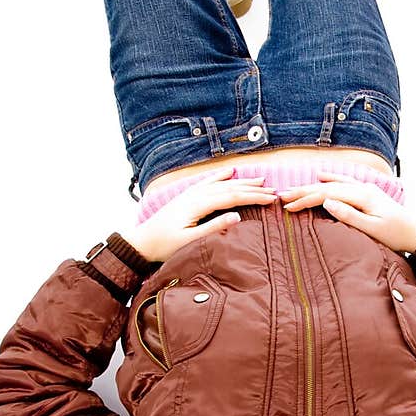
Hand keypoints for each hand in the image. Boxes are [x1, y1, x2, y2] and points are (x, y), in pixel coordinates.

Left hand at [116, 166, 277, 262]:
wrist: (142, 241)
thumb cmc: (165, 244)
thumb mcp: (190, 240)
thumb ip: (214, 228)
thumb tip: (237, 216)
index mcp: (198, 205)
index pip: (232, 198)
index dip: (253, 197)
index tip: (270, 199)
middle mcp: (196, 195)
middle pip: (230, 188)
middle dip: (252, 189)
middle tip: (273, 190)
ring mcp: (192, 194)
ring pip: (222, 184)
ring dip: (242, 181)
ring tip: (260, 179)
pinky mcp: (188, 196)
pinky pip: (208, 182)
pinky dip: (221, 176)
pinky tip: (230, 171)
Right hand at [277, 172, 415, 253]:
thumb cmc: (397, 235)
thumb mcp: (372, 229)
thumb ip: (349, 216)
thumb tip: (327, 202)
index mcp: (362, 196)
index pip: (327, 195)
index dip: (305, 200)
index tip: (288, 207)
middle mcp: (363, 188)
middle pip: (327, 186)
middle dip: (303, 190)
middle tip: (282, 195)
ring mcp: (366, 189)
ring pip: (334, 183)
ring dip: (313, 185)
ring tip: (295, 188)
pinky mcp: (368, 193)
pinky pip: (345, 181)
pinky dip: (331, 178)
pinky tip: (321, 175)